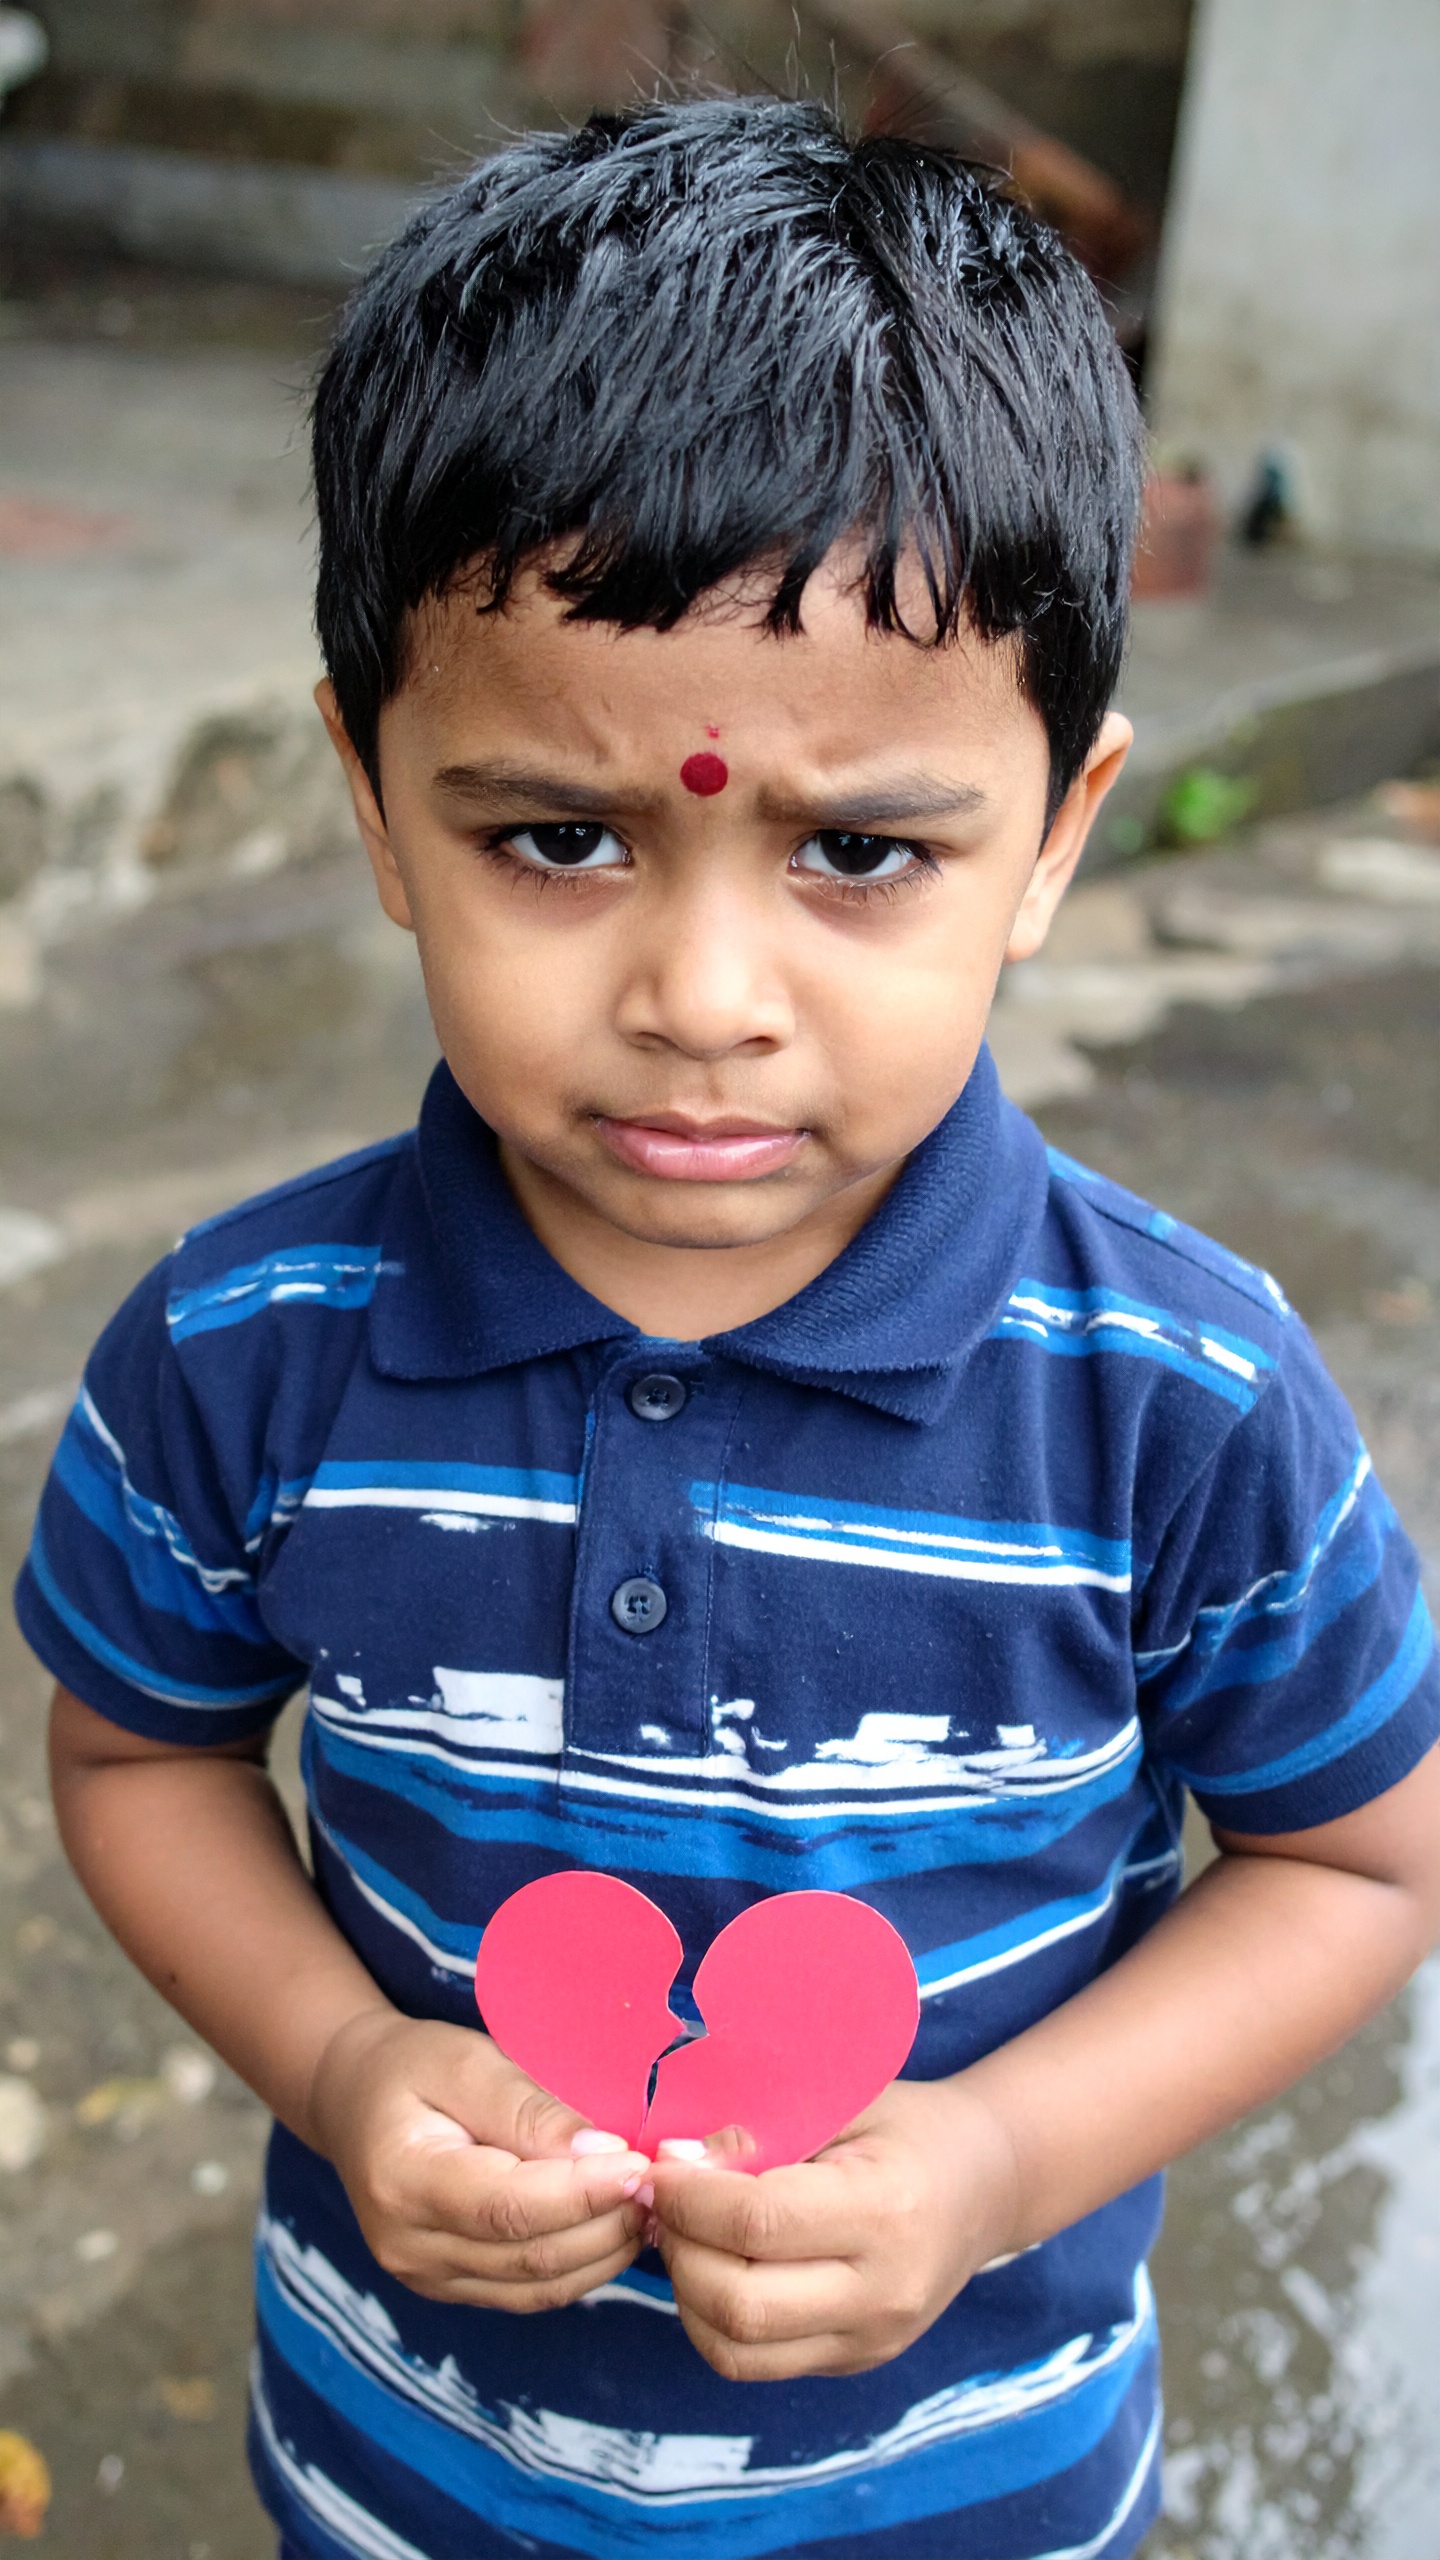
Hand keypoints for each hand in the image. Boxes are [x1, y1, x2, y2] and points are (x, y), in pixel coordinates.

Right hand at [308, 2008, 650, 2310]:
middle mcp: (409, 2246)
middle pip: (530, 2256)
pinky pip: (530, 2292)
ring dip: (606, 2252)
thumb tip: (600, 2150)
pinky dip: (583, 2266)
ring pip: (539, 2286)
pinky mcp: (452, 2288)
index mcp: (402, 2182)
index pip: (507, 2207)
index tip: (640, 2163)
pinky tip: (615, 2226)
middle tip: (661, 2182)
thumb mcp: (465, 2062)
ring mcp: (427, 2278)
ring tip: (650, 2204)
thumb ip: (527, 2108)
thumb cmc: (414, 2068)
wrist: (356, 2100)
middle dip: (607, 2223)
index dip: (582, 2193)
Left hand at [647, 2077, 1018, 2378]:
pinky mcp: (854, 2362)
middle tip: (662, 2199)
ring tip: (683, 2233)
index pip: (756, 2222)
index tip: (658, 2164)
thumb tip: (679, 2162)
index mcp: (885, 2211)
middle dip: (678, 2247)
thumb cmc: (907, 2126)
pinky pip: (755, 2361)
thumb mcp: (846, 2100)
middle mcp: (882, 2292)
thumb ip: (766, 2130)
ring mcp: (870, 2339)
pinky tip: (712, 2265)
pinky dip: (711, 2319)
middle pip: (737, 2301)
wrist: (987, 2183)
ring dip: (686, 2291)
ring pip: (735, 2348)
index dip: (689, 2195)